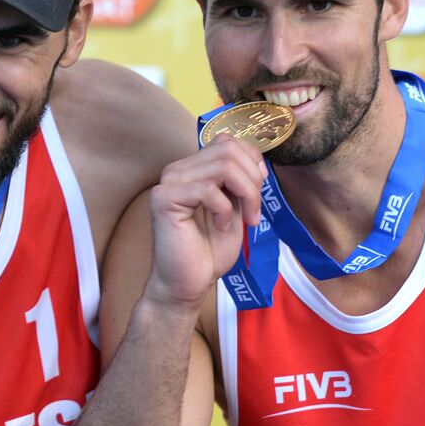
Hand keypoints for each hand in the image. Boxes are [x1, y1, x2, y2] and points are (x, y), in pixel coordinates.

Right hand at [144, 135, 265, 312]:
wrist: (188, 284)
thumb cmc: (209, 251)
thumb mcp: (234, 208)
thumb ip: (239, 181)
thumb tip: (255, 159)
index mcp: (192, 169)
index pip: (226, 141)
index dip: (251, 160)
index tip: (260, 189)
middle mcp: (177, 170)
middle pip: (228, 150)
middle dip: (252, 180)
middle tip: (254, 212)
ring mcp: (168, 183)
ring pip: (224, 166)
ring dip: (246, 195)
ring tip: (245, 220)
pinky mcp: (164, 199)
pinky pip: (209, 189)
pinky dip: (224, 210)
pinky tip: (220, 227)